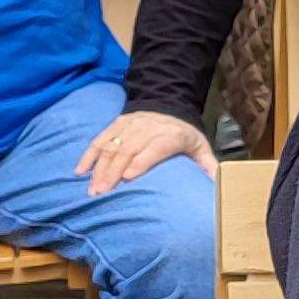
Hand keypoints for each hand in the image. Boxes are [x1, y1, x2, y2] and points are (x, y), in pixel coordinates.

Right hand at [78, 109, 216, 194]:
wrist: (170, 105)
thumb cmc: (185, 135)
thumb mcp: (201, 148)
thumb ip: (209, 167)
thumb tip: (219, 185)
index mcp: (172, 135)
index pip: (155, 147)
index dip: (142, 160)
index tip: (129, 177)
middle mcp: (149, 127)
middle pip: (129, 148)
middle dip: (113, 171)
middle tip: (102, 193)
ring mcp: (131, 124)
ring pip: (112, 145)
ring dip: (99, 167)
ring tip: (92, 189)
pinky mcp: (118, 123)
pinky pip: (100, 138)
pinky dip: (89, 154)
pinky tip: (80, 170)